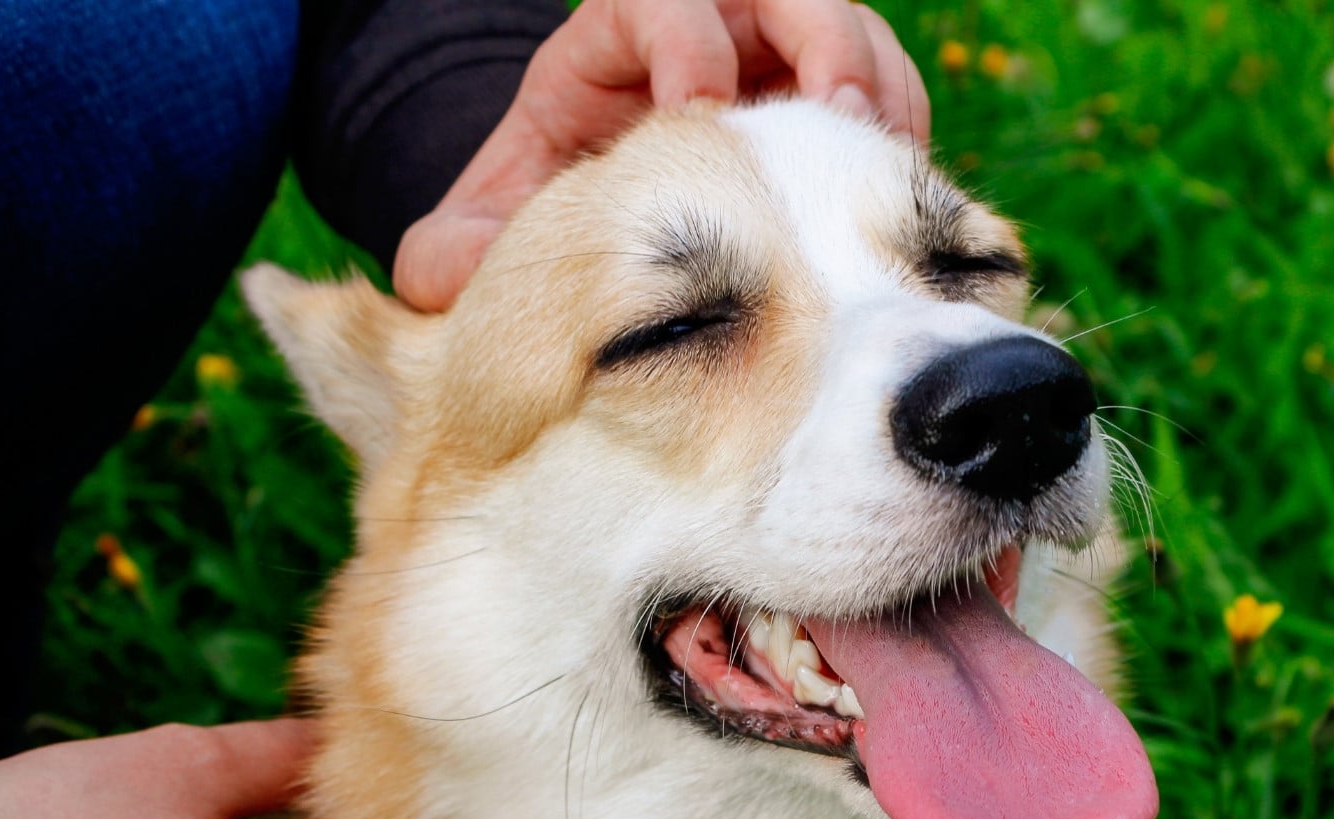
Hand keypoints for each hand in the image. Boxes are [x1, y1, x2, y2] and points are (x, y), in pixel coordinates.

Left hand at [394, 0, 930, 310]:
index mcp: (618, 31)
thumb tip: (433, 279)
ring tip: (888, 154)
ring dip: (877, 83)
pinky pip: (888, 82)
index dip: (686, 41)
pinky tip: (899, 187)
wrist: (619, 201)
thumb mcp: (508, 211)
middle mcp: (710, 22)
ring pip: (850, 24)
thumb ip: (464, 242)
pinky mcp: (832, 91)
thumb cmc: (562, 196)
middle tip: (836, 112)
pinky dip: (900, 126)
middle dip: (817, 39)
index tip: (702, 114)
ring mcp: (780, 51)